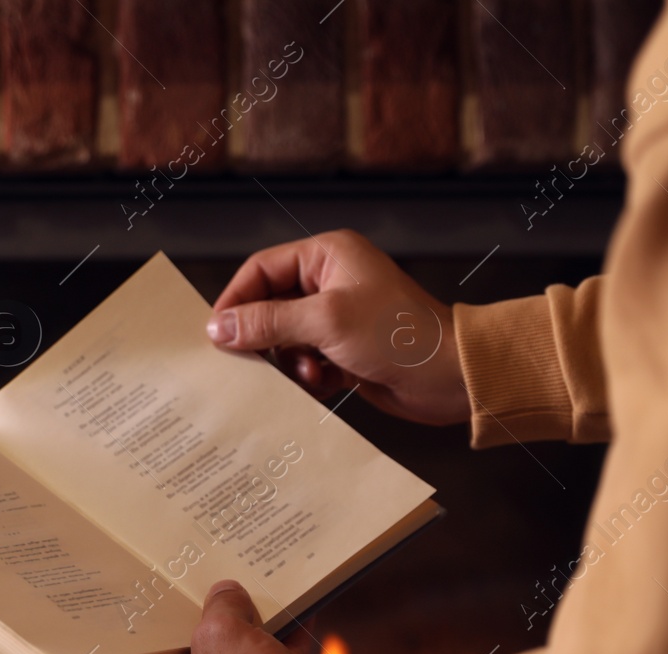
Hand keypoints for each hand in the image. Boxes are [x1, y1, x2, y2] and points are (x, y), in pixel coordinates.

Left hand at [124, 580, 315, 653]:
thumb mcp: (224, 631)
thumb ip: (221, 604)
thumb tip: (226, 594)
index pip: (144, 650)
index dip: (156, 618)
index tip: (169, 594)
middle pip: (192, 653)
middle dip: (213, 620)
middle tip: (219, 590)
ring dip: (251, 634)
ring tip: (262, 600)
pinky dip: (278, 651)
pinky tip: (297, 621)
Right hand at [209, 230, 469, 425]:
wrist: (450, 377)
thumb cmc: (400, 335)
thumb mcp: (325, 322)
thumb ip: (268, 322)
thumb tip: (220, 326)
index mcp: (328, 256)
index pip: (262, 269)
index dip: (236, 300)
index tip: (216, 333)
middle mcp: (332, 282)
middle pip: (270, 306)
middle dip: (265, 337)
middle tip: (253, 361)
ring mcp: (339, 318)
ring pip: (287, 339)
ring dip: (291, 362)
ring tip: (310, 373)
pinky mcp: (346, 351)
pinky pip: (307, 362)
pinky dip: (310, 377)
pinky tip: (326, 383)